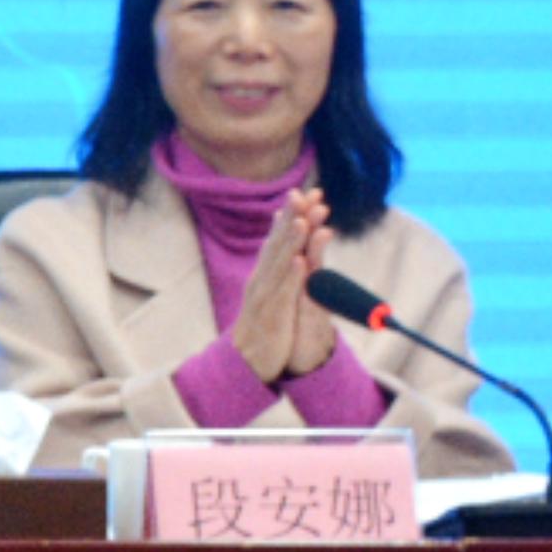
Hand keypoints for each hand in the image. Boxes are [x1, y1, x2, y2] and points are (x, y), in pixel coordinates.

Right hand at [227, 189, 333, 381]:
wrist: (245, 360)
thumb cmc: (261, 324)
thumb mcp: (267, 290)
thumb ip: (274, 262)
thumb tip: (281, 236)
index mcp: (265, 272)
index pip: (279, 237)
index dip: (293, 214)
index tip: (307, 191)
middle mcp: (263, 279)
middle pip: (279, 244)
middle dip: (293, 218)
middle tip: (305, 193)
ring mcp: (265, 296)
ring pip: (280, 265)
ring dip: (291, 242)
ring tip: (303, 221)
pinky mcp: (272, 315)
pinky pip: (283, 293)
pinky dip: (292, 277)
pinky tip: (301, 262)